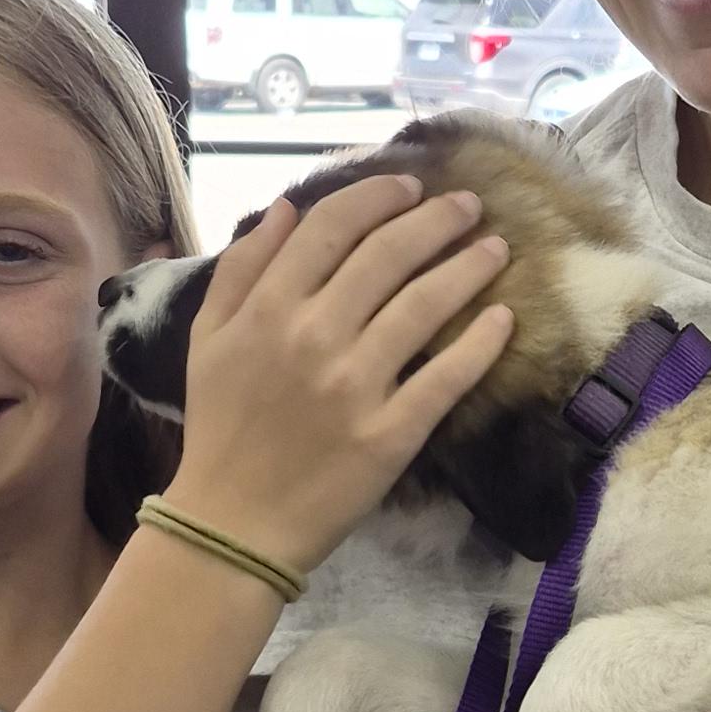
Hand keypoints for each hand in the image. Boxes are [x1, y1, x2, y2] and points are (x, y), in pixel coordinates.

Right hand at [169, 176, 512, 575]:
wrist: (232, 525)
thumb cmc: (221, 429)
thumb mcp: (207, 340)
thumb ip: (240, 269)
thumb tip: (285, 209)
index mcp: (267, 309)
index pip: (333, 226)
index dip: (379, 196)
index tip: (411, 186)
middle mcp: (313, 336)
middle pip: (388, 255)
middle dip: (437, 219)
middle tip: (470, 206)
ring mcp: (354, 386)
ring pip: (424, 305)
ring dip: (468, 267)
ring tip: (495, 249)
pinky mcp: (389, 434)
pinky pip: (445, 377)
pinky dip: (480, 343)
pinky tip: (504, 318)